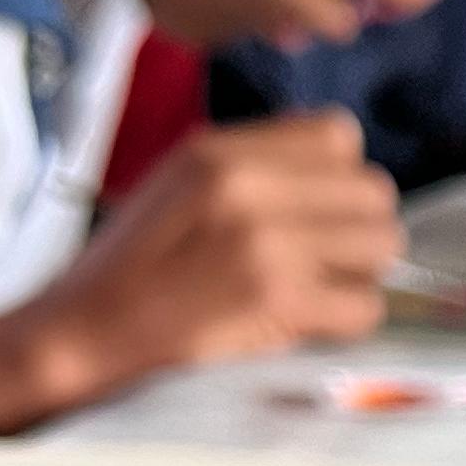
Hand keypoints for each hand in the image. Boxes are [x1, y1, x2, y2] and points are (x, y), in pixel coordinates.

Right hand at [0, 113, 397, 420]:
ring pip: (382, 244)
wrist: (83, 331)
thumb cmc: (131, 266)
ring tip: (319, 288)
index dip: (338, 176)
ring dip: (361, 273)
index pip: (339, 134)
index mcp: (222, 151)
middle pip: (373, 190)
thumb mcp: (180, 183)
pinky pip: (365, 306)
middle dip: (359, 227)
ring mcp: (268, 242)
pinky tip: (309, 322)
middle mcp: (249, 186)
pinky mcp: (278, 300)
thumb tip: (336, 176)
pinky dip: (347, 320)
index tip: (316, 209)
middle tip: (326, 258)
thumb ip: (253, 169)